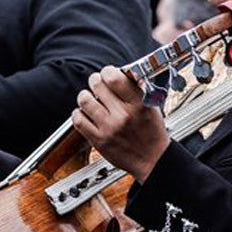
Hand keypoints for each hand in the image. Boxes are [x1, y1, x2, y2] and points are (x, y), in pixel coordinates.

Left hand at [71, 66, 168, 182]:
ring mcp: (109, 128)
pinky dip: (79, 113)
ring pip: (84, 100)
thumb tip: (119, 72)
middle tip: (97, 84)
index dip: (107, 71)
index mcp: (139, 104)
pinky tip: (86, 113)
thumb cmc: (152, 133)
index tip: (107, 73)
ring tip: (90, 98)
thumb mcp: (151, 106)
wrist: (153, 160)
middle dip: (95, 81)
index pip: (114, 78)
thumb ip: (136, 90)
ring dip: (86, 96)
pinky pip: (78, 120)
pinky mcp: (99, 140)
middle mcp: (123, 116)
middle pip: (97, 85)